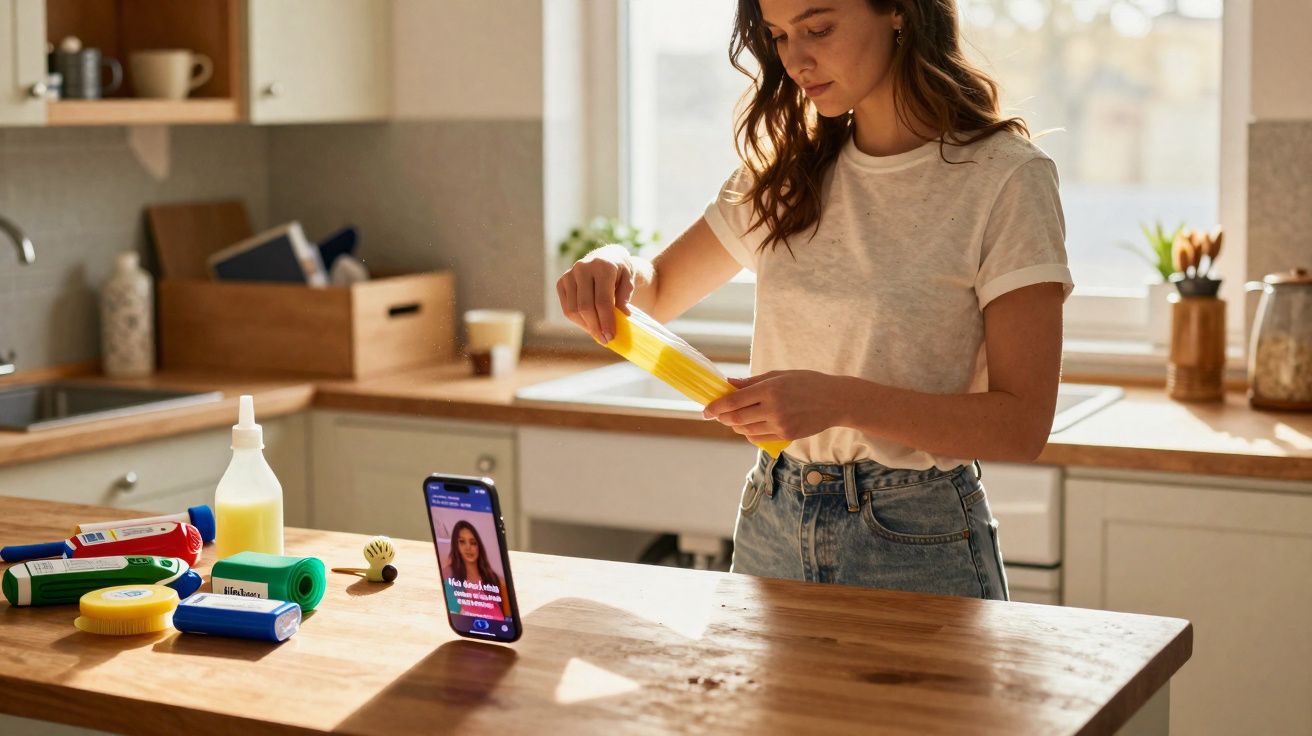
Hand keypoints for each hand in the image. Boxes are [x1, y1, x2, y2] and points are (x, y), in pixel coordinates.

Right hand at [556, 244, 635, 343]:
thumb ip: (626, 297)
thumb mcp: (629, 280)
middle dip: (595, 326)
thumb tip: (623, 316)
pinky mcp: (562, 282)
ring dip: (586, 326)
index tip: (611, 336)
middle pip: (585, 307)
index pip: (602, 300)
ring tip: (598, 334)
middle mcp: (582, 268)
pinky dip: (578, 321)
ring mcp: (570, 275)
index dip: (606, 320)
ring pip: (573, 310)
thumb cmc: (620, 272)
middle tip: (605, 340)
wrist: (606, 257)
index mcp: (602, 266)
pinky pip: (567, 308)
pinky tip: (589, 325)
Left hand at [703, 370, 846, 442]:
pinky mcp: (786, 435)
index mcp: (770, 389)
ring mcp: (780, 424)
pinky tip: (748, 425)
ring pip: (745, 429)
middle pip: (736, 418)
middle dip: (722, 417)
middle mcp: (774, 408)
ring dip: (734, 425)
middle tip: (715, 414)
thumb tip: (728, 383)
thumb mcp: (779, 375)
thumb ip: (752, 381)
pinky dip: (748, 432)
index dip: (716, 406)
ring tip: (732, 418)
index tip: (705, 410)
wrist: (835, 401)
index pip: (734, 401)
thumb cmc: (806, 382)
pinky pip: (758, 438)